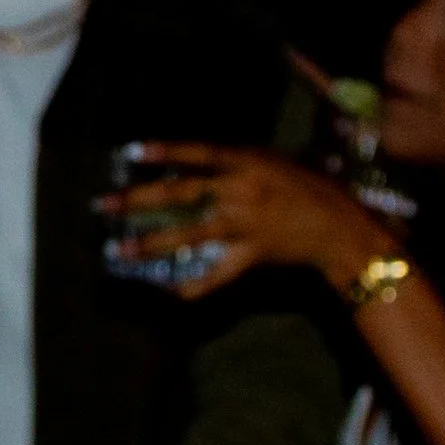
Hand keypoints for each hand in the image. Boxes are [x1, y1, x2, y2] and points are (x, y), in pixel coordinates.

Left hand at [100, 142, 381, 297]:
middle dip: (139, 199)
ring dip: (152, 243)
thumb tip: (196, 161)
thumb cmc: (309, 188)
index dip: (166, 152)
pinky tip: (172, 292)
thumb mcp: (275, 161)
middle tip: (105, 206)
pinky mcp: (251, 253)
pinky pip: (219, 272)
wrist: (339, 226)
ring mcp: (245, 224)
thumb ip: (237, 161)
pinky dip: (197, 285)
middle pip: (182, 193)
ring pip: (189, 233)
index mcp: (248, 163)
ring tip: (120, 250)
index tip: (132, 152)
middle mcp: (241, 191)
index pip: (200, 153)